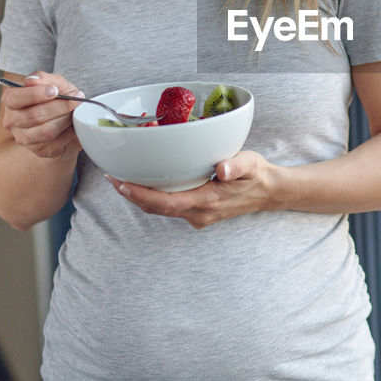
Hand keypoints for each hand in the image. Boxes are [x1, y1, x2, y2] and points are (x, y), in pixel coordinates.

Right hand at [0, 71, 82, 159]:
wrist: (68, 120)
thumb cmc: (58, 99)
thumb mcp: (55, 83)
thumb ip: (45, 78)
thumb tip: (31, 80)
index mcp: (11, 101)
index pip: (14, 98)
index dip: (35, 94)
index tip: (55, 90)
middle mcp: (12, 121)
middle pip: (33, 116)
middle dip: (59, 107)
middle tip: (76, 99)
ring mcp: (24, 138)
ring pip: (46, 131)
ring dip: (65, 120)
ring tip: (74, 112)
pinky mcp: (39, 151)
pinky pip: (56, 143)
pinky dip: (69, 132)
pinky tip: (73, 125)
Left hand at [107, 150, 280, 227]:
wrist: (269, 193)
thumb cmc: (257, 175)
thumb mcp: (251, 164)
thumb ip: (237, 166)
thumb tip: (223, 170)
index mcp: (207, 202)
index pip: (167, 203)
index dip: (141, 196)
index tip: (122, 184)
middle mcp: (198, 214)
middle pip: (157, 208)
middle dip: (132, 195)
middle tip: (111, 176)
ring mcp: (197, 216)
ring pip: (161, 209)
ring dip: (139, 197)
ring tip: (120, 179)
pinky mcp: (196, 212)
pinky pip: (169, 207)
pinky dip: (152, 197)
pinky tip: (144, 183)